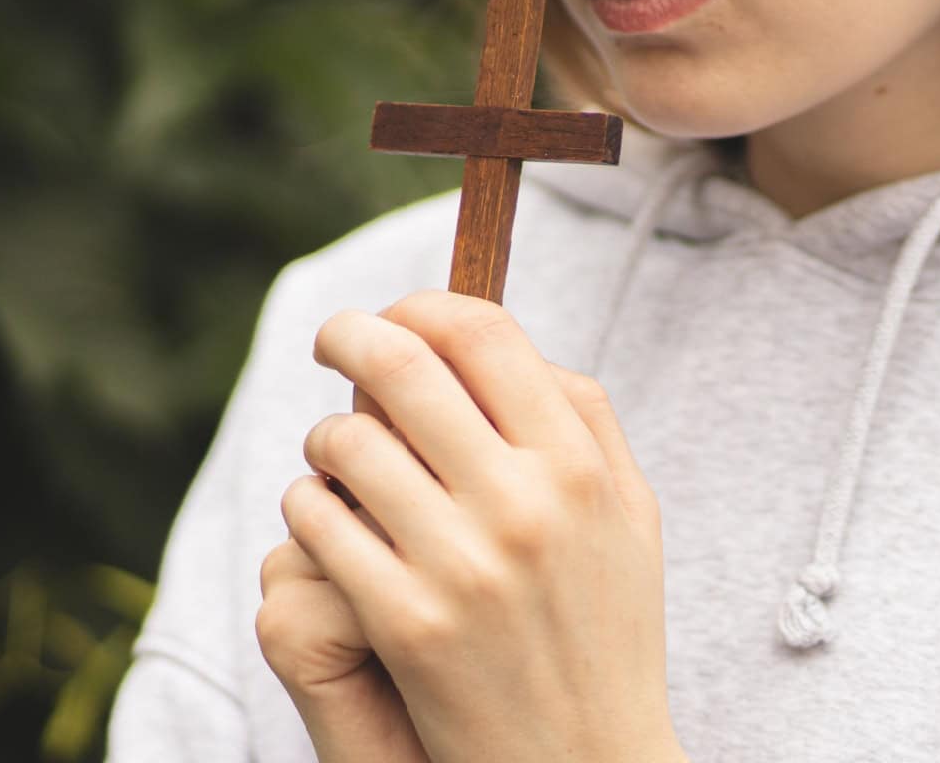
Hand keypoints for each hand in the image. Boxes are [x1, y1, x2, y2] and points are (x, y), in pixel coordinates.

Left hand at [280, 291, 685, 762]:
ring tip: (340, 457)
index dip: (423, 305)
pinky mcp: (403, 624)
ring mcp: (460, 565)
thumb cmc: (605, 634)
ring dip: (330, 440)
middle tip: (332, 338)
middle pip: (403, 367)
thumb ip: (585, 420)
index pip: (484, 334)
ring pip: (346, 444)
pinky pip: (318, 526)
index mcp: (579, 466)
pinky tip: (330, 523)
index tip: (395, 314)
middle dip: (349, 336)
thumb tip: (504, 344)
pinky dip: (310, 511)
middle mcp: (524, 504)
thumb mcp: (629, 517)